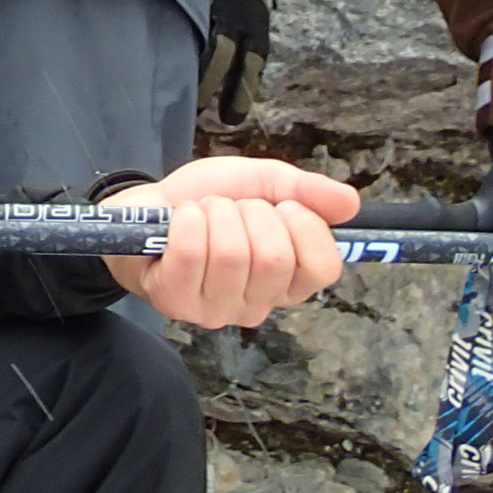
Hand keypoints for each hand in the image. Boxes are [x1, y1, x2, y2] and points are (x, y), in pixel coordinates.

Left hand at [100, 157, 358, 328]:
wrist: (141, 205)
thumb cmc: (202, 199)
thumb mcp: (256, 182)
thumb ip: (303, 191)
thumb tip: (351, 202)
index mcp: (285, 280)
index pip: (323, 268)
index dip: (306, 227)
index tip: (283, 205)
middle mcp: (256, 304)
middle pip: (275, 257)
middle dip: (248, 212)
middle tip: (228, 207)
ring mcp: (215, 310)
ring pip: (232, 253)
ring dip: (213, 212)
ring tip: (200, 213)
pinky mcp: (176, 302)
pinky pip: (192, 253)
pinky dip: (185, 221)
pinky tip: (178, 221)